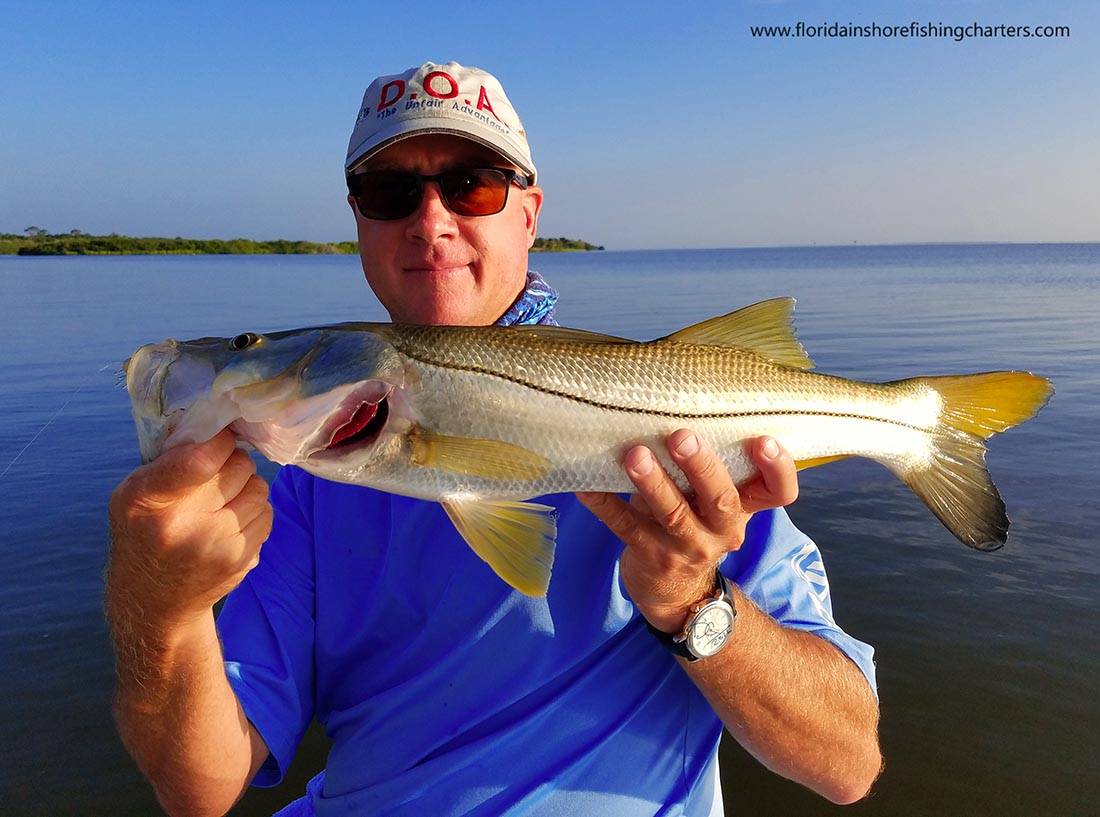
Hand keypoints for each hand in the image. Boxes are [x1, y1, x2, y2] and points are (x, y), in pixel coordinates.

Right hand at [107, 428, 272, 629]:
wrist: (154, 600)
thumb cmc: (145, 533)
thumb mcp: (137, 492)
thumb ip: (172, 459)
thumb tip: (216, 422)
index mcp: (147, 499)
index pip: (200, 458)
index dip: (220, 441)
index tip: (220, 439)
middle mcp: (182, 524)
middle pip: (238, 467)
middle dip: (232, 463)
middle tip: (217, 475)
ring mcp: (216, 545)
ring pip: (259, 488)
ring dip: (246, 487)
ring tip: (223, 500)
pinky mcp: (241, 559)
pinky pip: (267, 514)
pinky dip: (254, 512)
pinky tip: (231, 522)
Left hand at [577, 431, 797, 631]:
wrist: (678, 595)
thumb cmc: (694, 525)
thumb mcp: (711, 503)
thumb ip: (706, 468)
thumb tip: (673, 405)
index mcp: (743, 509)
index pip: (778, 493)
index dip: (778, 469)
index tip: (764, 441)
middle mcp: (721, 530)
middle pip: (722, 500)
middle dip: (702, 467)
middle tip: (682, 437)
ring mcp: (686, 546)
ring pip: (673, 514)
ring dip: (653, 483)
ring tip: (635, 456)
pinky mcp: (650, 555)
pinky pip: (624, 526)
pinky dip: (604, 503)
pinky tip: (585, 485)